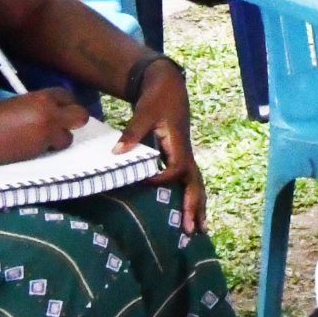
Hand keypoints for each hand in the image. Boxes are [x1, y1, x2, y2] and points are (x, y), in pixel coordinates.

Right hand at [0, 88, 88, 165]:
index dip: (64, 104)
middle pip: (80, 116)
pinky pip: (52, 150)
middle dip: (74, 120)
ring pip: (68, 139)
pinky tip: (31, 148)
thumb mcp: (18, 104)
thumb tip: (50, 112)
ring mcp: (46, 135)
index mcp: (42, 98)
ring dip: (59, 139)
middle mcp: (50, 115)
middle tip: (61, 125)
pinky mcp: (39, 153)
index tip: (59, 109)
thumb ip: (38, 106)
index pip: (67, 96)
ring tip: (41, 140)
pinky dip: (46, 150)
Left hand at [116, 58, 204, 231]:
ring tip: (200, 229)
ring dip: (197, 206)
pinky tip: (188, 211)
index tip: (146, 180)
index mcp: (179, 143)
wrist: (167, 85)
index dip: (163, 178)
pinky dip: (191, 197)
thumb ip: (132, 132)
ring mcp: (184, 154)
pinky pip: (189, 180)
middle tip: (192, 230)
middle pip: (195, 183)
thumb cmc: (157, 98)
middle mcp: (186, 152)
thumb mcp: (144, 111)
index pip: (176, 169)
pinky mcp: (180, 155)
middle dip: (194, 207)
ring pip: (195, 184)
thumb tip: (117, 153)